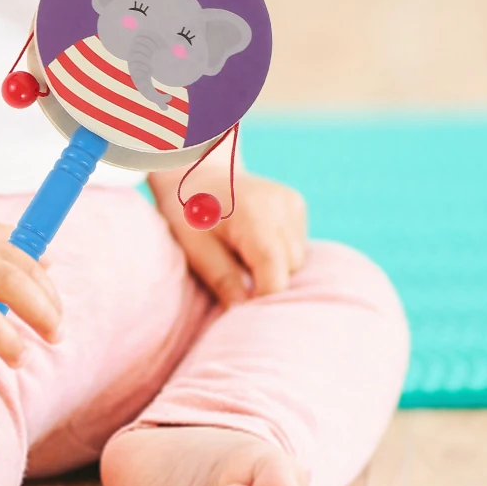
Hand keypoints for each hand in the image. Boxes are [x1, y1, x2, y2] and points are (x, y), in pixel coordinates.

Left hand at [150, 170, 307, 307]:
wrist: (196, 171)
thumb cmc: (189, 211)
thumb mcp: (195, 248)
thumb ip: (222, 280)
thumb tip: (244, 314)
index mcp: (254, 216)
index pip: (275, 275)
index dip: (262, 300)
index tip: (245, 313)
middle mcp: (280, 206)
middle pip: (289, 269)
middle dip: (266, 281)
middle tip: (235, 274)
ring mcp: (292, 202)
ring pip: (297, 259)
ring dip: (275, 267)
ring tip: (242, 253)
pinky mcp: (296, 203)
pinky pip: (297, 244)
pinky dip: (280, 251)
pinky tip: (254, 241)